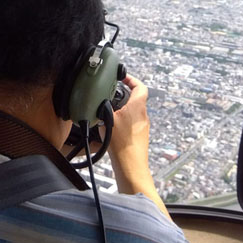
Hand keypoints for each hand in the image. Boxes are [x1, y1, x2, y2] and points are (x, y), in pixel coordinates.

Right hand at [108, 75, 151, 189]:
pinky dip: (123, 121)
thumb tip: (99, 101)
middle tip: (113, 93)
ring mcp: (143, 127)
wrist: (130, 165)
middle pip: (136, 98)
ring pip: (133, 111)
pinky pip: (132, 123)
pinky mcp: (139, 136)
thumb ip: (104, 107)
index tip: (123, 77)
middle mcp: (143, 115)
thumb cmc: (122, 145)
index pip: (140, 87)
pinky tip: (112, 128)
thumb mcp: (107, 119)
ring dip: (123, 108)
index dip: (132, 79)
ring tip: (110, 111)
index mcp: (137, 107)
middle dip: (124, 94)